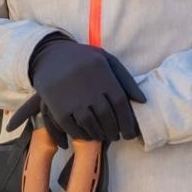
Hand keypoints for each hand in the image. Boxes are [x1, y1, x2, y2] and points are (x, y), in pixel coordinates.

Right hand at [14, 34, 145, 142]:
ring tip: (103, 136)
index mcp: (102, 73)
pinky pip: (72, 127)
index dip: (127, 121)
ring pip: (90, 124)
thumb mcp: (106, 60)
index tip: (129, 133)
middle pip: (107, 116)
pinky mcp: (57, 107)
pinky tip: (87, 135)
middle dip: (114, 130)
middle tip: (116, 137)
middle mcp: (87, 86)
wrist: (49, 55)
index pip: (120, 103)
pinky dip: (82, 135)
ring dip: (99, 134)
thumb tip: (142, 101)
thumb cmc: (83, 59)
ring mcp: (71, 97)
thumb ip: (125, 79)